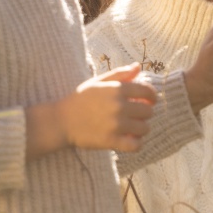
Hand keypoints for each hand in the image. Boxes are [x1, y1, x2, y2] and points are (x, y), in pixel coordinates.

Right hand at [28, 63, 157, 155]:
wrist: (61, 121)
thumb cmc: (79, 100)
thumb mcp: (98, 82)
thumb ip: (120, 74)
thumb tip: (138, 66)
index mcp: (117, 89)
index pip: (147, 91)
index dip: (152, 96)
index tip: (149, 101)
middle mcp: (119, 106)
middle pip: (148, 112)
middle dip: (144, 113)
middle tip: (135, 115)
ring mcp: (116, 125)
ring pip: (145, 128)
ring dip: (141, 129)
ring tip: (132, 128)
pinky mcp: (111, 141)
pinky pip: (136, 145)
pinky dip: (136, 143)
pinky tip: (129, 140)